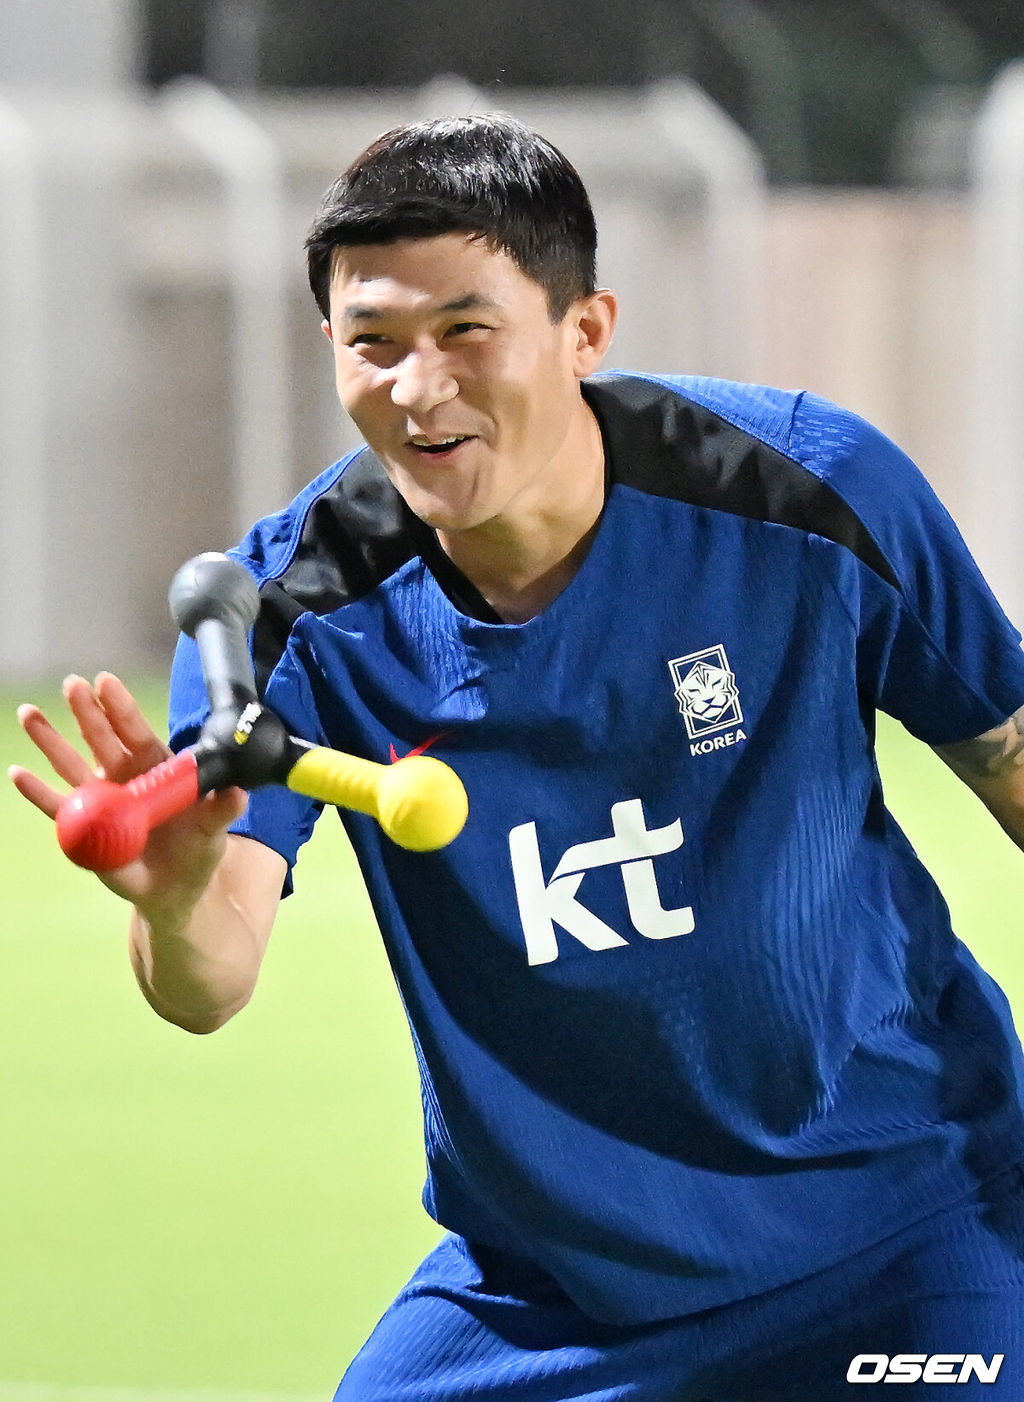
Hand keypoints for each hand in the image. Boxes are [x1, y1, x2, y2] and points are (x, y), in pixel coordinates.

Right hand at [9, 673, 247, 917]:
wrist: (175, 889)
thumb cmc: (196, 850)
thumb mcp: (212, 831)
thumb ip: (221, 810)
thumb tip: (239, 792)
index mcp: (156, 768)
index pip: (136, 732)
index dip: (121, 708)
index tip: (106, 682)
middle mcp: (124, 776)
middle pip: (101, 740)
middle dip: (87, 712)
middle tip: (72, 684)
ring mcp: (101, 800)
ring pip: (71, 765)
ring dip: (50, 740)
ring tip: (29, 714)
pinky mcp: (84, 828)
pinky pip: (57, 808)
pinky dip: (37, 792)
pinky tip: (17, 773)